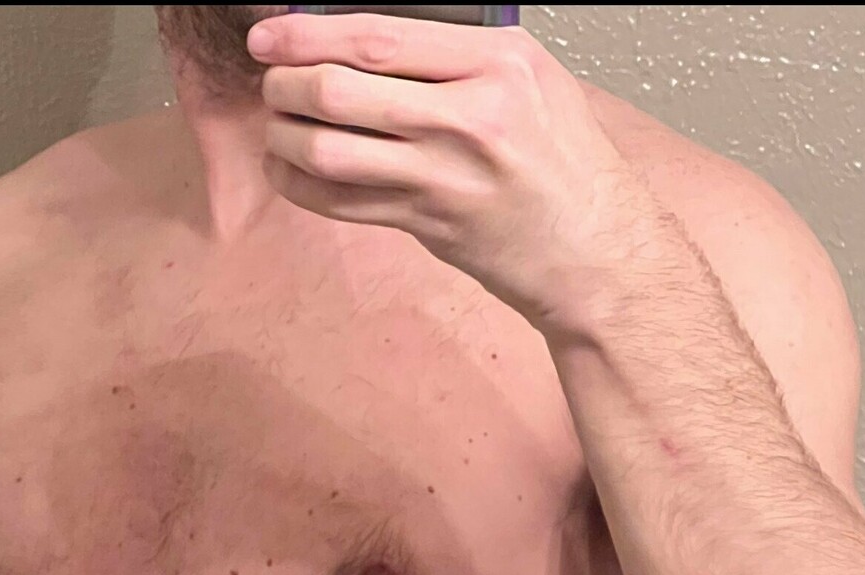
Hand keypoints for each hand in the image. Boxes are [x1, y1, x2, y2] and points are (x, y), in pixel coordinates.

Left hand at [247, 13, 672, 339]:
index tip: (270, 33)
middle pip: (341, 90)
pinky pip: (341, 203)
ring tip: (278, 128)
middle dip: (287, 84)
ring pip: (330, 150)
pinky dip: (301, 186)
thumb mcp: (531, 81)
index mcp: (495, 64)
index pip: (378, 37)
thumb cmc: (565, 166)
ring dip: (286, 137)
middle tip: (273, 84)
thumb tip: (373, 45)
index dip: (309, 33)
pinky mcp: (429, 225)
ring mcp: (445, 177)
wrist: (594, 251)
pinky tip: (292, 172)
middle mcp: (468, 117)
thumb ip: (459, 56)